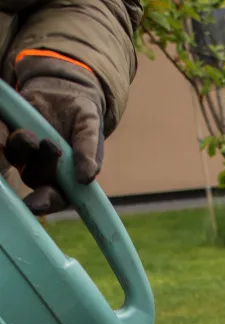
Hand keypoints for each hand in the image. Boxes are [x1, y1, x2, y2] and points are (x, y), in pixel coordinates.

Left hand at [0, 68, 104, 214]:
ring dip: (21, 147)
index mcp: (64, 179)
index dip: (44, 202)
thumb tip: (86, 177)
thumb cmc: (81, 116)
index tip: (36, 204)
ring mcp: (23, 154)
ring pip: (15, 157)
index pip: (54, 198)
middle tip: (50, 145)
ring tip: (30, 134)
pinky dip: (1, 133)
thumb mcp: (89, 128)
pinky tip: (7, 125)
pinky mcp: (9, 133)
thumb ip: (89, 151)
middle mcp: (41, 171)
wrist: (63, 91)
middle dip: (40, 166)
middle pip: (33, 178)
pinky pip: (1, 136)